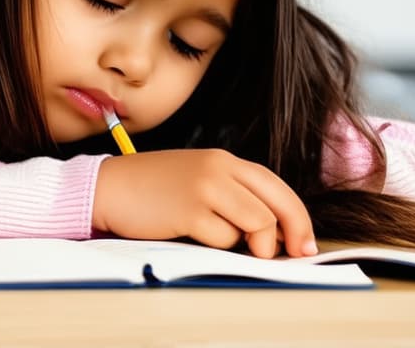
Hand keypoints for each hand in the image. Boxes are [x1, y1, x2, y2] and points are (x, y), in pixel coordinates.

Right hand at [92, 149, 316, 257]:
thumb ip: (232, 195)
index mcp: (225, 160)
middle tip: (297, 253)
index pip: (276, 186)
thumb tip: (272, 231)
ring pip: (258, 222)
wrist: (109, 187)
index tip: (304, 242)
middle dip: (294, 232)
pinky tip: (200, 239)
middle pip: (277, 203)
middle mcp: (220, 168)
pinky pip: (224, 237)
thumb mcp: (198, 180)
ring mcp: (205, 187)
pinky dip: (220, 246)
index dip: (298, 216)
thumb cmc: (153, 190)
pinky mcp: (189, 209)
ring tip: (234, 246)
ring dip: (255, 244)